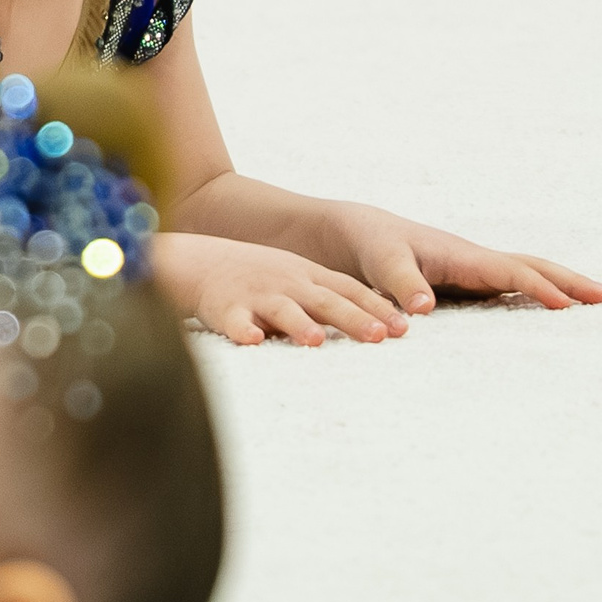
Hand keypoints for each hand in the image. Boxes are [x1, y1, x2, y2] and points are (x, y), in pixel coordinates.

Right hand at [155, 232, 409, 346]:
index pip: (348, 290)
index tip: (403, 327)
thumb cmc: (255, 276)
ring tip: (316, 341)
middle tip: (379, 336)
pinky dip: (242, 330)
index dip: (375, 307)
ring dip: (299, 324)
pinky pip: (233, 321)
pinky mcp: (224, 308)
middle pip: (324, 301)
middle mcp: (287, 282)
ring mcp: (255, 294)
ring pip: (282, 310)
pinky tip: (250, 340)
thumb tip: (378, 325)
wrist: (198, 260)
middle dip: (352, 318)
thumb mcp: (296, 276)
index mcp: (307, 275)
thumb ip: (329, 297)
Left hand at [328, 203, 601, 314]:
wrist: (357, 233)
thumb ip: (403, 283)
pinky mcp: (464, 286)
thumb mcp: (382, 263)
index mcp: (462, 256)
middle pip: (530, 267)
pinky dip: (532, 296)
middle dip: (568, 281)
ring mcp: (473, 273)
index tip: (568, 304)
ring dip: (557, 287)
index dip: (539, 287)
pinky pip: (506, 290)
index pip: (510, 271)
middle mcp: (474, 262)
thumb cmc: (371, 245)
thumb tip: (425, 310)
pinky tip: (547, 313)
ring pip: (524, 276)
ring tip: (591, 302)